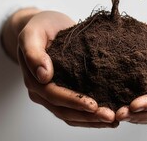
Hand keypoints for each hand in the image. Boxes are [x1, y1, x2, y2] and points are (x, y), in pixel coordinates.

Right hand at [2, 8, 117, 127]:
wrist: (46, 25)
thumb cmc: (40, 26)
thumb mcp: (32, 33)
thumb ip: (33, 53)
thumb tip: (43, 76)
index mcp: (34, 79)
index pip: (54, 96)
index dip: (74, 102)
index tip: (94, 105)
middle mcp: (42, 91)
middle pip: (65, 110)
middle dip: (88, 116)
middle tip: (111, 118)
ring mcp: (53, 93)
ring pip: (71, 114)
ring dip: (92, 120)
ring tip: (113, 121)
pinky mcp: (65, 90)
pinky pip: (77, 108)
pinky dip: (91, 115)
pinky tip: (107, 116)